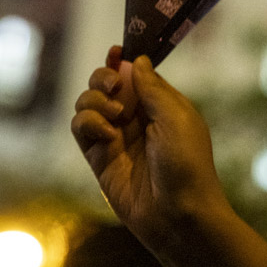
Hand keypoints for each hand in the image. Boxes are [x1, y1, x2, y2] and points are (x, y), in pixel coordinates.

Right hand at [71, 47, 228, 248]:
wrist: (178, 214)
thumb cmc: (187, 163)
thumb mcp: (176, 116)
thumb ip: (151, 87)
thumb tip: (135, 61)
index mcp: (159, 104)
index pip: (133, 73)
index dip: (121, 60)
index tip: (115, 52)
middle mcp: (135, 117)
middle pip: (105, 83)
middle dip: (103, 76)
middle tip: (113, 86)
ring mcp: (115, 137)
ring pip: (87, 102)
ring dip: (94, 99)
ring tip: (114, 116)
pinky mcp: (98, 157)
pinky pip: (80, 127)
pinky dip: (87, 122)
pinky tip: (106, 133)